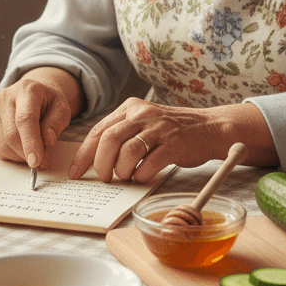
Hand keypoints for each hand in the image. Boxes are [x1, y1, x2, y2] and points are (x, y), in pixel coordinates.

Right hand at [0, 68, 81, 169]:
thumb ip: (56, 123)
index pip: (25, 118)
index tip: (36, 162)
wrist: (34, 95)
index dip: (30, 142)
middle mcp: (6, 97)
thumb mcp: (62, 108)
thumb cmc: (49, 103)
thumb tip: (47, 140)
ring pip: (2, 144)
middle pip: (11, 134)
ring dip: (20, 156)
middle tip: (44, 163)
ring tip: (35, 153)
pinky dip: (11, 156)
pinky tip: (23, 150)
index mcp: (27, 90)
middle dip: (26, 154)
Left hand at [69, 98, 267, 183]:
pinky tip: (143, 176)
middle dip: (101, 164)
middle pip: (109, 140)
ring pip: (127, 152)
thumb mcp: (143, 122)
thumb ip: (121, 134)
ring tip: (126, 176)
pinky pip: (149, 164)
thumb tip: (93, 159)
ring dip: (122, 171)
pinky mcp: (174, 144)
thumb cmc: (170, 130)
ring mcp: (159, 128)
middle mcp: (142, 114)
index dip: (84, 154)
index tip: (76, 172)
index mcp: (130, 108)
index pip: (98, 130)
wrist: (208, 127)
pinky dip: (141, 175)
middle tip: (105, 178)